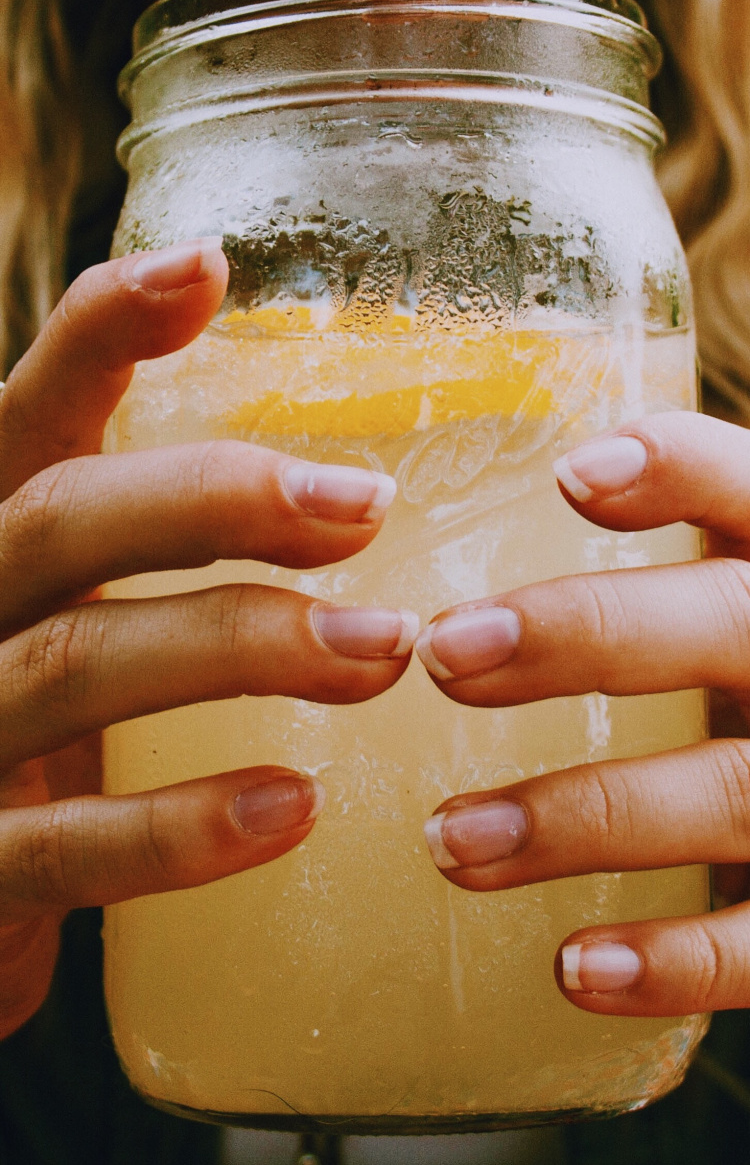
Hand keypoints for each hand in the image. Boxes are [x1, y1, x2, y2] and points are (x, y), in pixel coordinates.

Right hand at [0, 239, 415, 1038]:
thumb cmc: (45, 735)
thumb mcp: (81, 612)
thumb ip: (155, 543)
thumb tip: (347, 478)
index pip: (32, 408)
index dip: (101, 329)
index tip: (206, 269)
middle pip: (61, 520)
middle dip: (214, 500)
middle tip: (365, 503)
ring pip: (73, 662)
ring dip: (238, 647)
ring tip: (384, 651)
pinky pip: (59, 849)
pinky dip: (178, 830)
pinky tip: (295, 807)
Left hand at [416, 412, 749, 1016]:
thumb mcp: (745, 577)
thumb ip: (679, 538)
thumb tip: (546, 484)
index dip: (679, 471)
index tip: (572, 478)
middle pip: (728, 625)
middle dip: (589, 634)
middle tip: (446, 653)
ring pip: (727, 792)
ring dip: (583, 817)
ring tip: (451, 837)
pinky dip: (675, 961)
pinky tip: (574, 967)